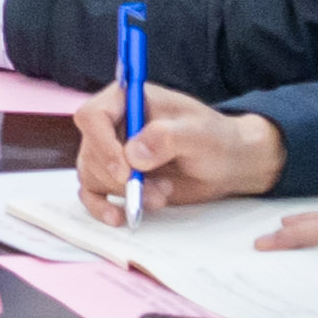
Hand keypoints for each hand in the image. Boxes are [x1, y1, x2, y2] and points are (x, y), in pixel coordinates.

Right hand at [75, 99, 285, 215]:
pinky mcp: (115, 178)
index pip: (93, 116)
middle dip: (122, 177)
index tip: (125, 170)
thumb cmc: (214, 139)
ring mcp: (112, 152)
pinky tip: (117, 216)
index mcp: (126, 100)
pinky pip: (92, 193)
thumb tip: (133, 155)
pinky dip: (101, 206)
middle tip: (156, 190)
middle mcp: (113, 124)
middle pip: (91, 151)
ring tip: (161, 196)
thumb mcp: (198, 133)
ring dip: (124, 192)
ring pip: (93, 174)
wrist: (226, 164)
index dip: (102, 143)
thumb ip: (166, 137)